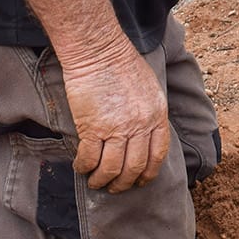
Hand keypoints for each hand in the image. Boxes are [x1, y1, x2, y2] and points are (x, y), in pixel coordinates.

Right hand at [63, 42, 169, 192]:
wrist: (99, 51)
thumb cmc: (122, 64)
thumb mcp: (149, 89)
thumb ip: (150, 114)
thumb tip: (144, 136)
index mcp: (156, 115)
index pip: (157, 155)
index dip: (148, 173)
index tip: (139, 181)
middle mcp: (140, 125)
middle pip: (135, 167)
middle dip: (124, 183)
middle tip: (114, 187)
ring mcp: (116, 128)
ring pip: (112, 169)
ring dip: (102, 180)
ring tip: (95, 182)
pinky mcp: (93, 127)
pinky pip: (89, 158)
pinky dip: (84, 167)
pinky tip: (81, 167)